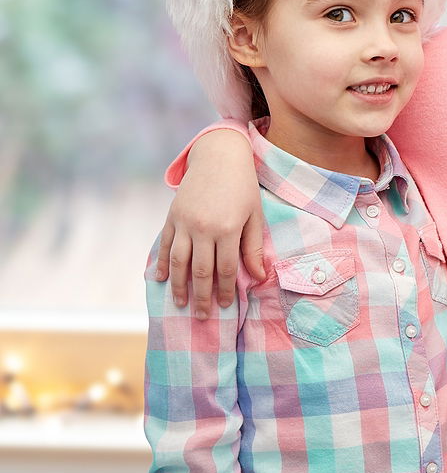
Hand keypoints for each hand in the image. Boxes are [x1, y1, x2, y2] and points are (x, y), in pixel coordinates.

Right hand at [153, 129, 263, 318]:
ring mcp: (185, 223)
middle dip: (202, 296)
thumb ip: (253, 247)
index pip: (226, 269)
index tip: (225, 306)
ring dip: (179, 286)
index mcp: (228, 228)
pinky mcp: (172, 217)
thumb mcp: (255, 215)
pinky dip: (161, 264)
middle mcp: (204, 228)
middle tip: (202, 316)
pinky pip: (165, 246)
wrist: (219, 157)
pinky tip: (161, 280)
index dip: (224, 290)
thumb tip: (260, 277)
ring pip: (178, 262)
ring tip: (181, 304)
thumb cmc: (243, 187)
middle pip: (201, 271)